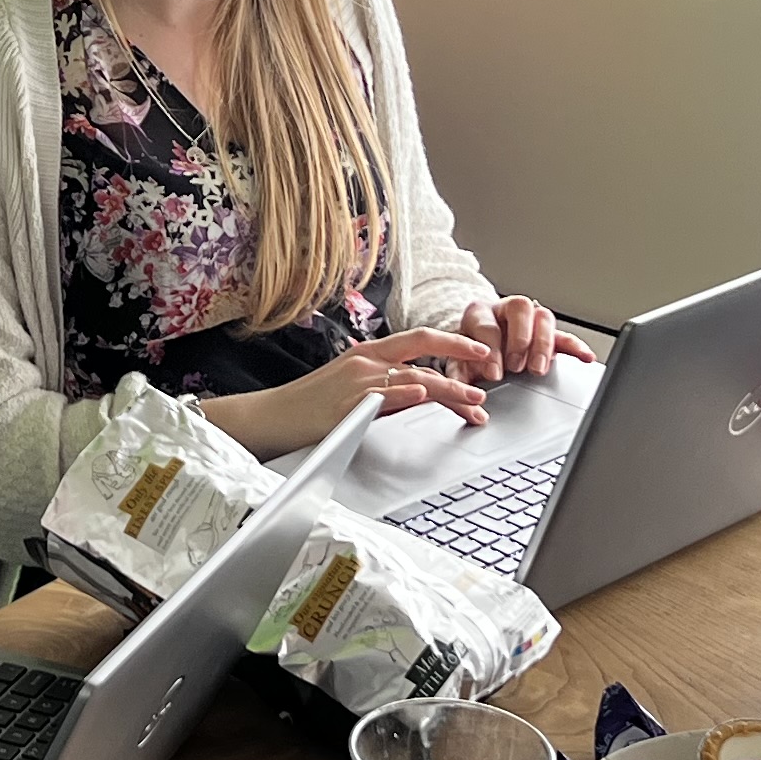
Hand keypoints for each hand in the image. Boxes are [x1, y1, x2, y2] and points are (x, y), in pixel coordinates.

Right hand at [202, 327, 498, 457]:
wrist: (270, 418)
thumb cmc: (309, 408)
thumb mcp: (354, 391)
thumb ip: (387, 390)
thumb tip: (421, 394)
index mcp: (369, 354)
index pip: (419, 341)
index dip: (452, 343)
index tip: (480, 351)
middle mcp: (366, 360)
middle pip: (422, 348)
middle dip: (461, 353)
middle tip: (491, 367)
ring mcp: (357, 381)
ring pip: (412, 376)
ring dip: (448, 388)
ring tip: (474, 400)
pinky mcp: (346, 403)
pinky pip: (380, 394)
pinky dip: (403, 391)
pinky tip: (422, 393)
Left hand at [459, 295, 595, 379]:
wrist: (477, 347)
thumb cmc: (468, 354)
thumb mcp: (457, 363)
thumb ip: (457, 375)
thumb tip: (459, 391)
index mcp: (479, 314)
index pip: (487, 325)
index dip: (491, 350)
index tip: (493, 374)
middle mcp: (505, 310)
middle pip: (520, 308)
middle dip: (520, 339)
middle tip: (517, 367)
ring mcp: (529, 319)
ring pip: (543, 316)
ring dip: (543, 343)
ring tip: (538, 368)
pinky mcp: (546, 333)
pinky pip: (565, 335)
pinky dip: (576, 346)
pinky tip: (585, 358)